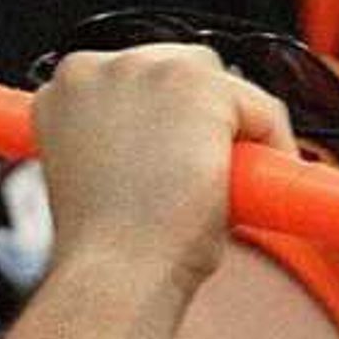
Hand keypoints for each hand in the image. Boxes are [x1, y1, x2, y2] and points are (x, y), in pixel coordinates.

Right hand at [27, 43, 292, 296]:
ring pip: (225, 88)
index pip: (136, 82)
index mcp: (65, 88)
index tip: (183, 153)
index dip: (168, 120)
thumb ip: (124, 142)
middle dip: (205, 117)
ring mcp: (146, 68)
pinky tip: (255, 189)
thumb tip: (175, 143)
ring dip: (238, 131)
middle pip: (181, 69)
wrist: (112, 272)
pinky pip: (261, 108)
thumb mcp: (98, 177)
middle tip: (220, 171)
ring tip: (235, 184)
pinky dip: (272, 144)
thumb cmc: (103, 247)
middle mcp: (97, 66)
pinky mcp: (197, 84)